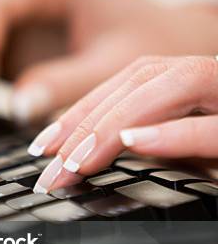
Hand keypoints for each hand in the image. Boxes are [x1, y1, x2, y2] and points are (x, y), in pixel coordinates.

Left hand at [30, 55, 217, 192]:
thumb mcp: (186, 147)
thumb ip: (149, 146)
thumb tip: (85, 163)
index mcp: (187, 80)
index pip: (126, 85)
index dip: (81, 112)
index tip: (43, 146)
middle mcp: (209, 76)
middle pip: (143, 79)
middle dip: (91, 121)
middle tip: (54, 167)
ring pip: (180, 82)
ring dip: (122, 119)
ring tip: (81, 157)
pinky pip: (217, 125)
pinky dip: (175, 132)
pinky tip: (134, 141)